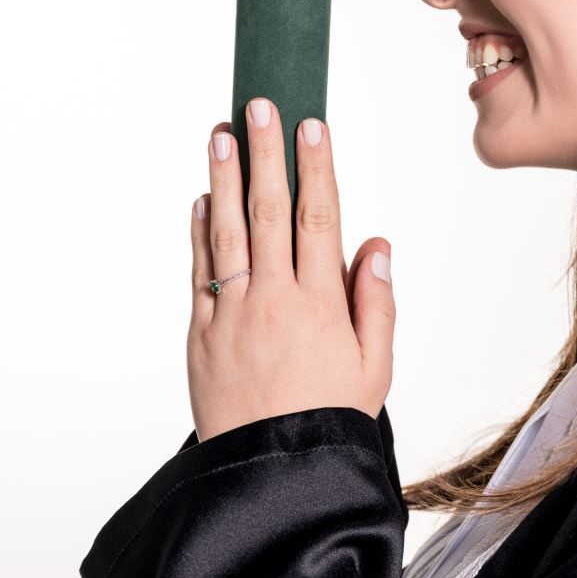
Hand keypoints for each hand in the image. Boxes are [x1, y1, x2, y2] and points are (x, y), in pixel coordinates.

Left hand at [188, 97, 393, 443]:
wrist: (272, 471)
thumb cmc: (330, 418)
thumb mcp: (376, 366)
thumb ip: (376, 301)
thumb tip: (376, 243)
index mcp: (322, 305)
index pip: (319, 219)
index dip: (316, 168)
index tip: (312, 127)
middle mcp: (274, 300)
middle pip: (269, 211)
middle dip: (266, 153)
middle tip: (258, 105)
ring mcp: (232, 313)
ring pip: (227, 231)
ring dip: (224, 177)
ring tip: (221, 133)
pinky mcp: (201, 333)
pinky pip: (199, 271)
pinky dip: (200, 231)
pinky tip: (203, 198)